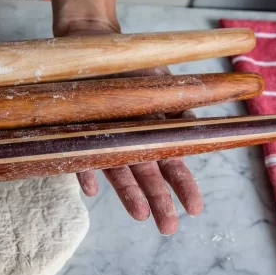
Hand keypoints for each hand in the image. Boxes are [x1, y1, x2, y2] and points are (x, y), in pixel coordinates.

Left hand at [57, 23, 204, 233]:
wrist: (96, 45)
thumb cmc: (135, 66)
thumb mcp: (164, 82)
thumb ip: (180, 105)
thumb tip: (197, 123)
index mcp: (156, 129)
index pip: (173, 162)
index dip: (183, 186)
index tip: (195, 209)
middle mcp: (131, 139)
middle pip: (147, 174)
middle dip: (160, 201)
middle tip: (169, 228)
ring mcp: (105, 138)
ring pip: (118, 170)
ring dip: (129, 193)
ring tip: (141, 216)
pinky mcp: (78, 133)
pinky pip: (80, 155)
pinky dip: (85, 171)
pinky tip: (91, 191)